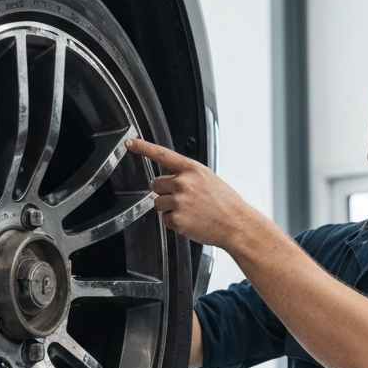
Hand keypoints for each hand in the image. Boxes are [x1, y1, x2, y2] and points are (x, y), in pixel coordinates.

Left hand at [125, 138, 256, 251]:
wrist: (237, 224)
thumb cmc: (225, 203)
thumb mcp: (208, 179)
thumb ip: (188, 176)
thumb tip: (171, 180)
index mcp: (192, 170)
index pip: (162, 155)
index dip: (143, 148)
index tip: (130, 143)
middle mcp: (184, 183)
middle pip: (156, 184)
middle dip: (165, 192)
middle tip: (185, 199)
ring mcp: (179, 201)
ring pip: (158, 203)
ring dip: (169, 208)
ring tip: (190, 211)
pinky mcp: (177, 219)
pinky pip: (165, 219)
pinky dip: (175, 222)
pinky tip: (191, 221)